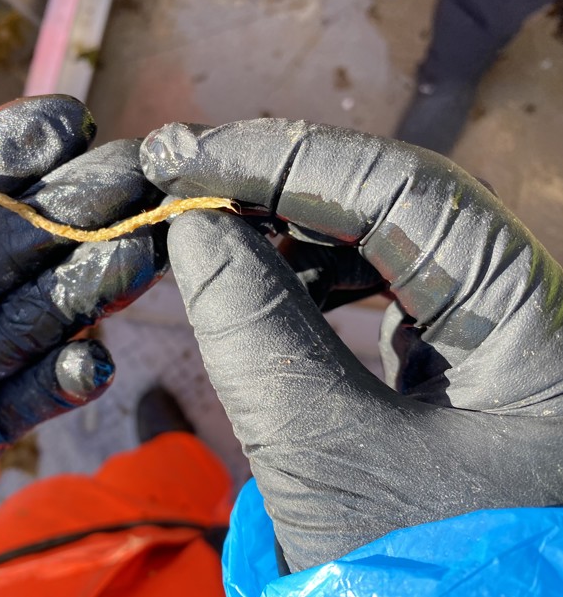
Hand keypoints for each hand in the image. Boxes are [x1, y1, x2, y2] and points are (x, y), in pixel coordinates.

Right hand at [139, 120, 562, 571]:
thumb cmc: (410, 575)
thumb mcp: (326, 455)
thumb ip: (257, 331)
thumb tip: (195, 227)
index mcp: (534, 327)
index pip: (408, 191)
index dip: (288, 161)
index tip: (190, 160)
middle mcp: (526, 313)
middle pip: (401, 202)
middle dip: (285, 182)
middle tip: (187, 175)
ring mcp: (490, 337)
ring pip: (389, 238)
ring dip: (293, 225)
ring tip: (213, 229)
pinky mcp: (453, 365)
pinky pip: (381, 288)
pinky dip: (311, 275)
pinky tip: (263, 277)